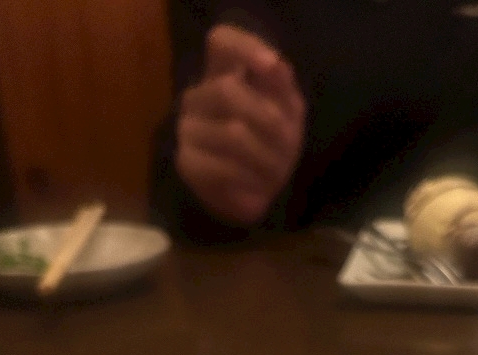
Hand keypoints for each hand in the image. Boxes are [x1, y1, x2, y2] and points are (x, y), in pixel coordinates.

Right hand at [175, 24, 305, 225]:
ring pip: (230, 133)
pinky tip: (260, 186)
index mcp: (222, 73)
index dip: (245, 48)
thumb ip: (281, 86)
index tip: (272, 65)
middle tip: (290, 145)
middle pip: (227, 90)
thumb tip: (275, 64)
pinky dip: (250, 178)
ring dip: (266, 156)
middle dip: (268, 120)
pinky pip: (223, 167)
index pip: (221, 41)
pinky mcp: (187, 162)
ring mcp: (188, 128)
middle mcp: (198, 95)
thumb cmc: (272, 143)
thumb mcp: (287, 111)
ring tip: (279, 171)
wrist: (256, 191)